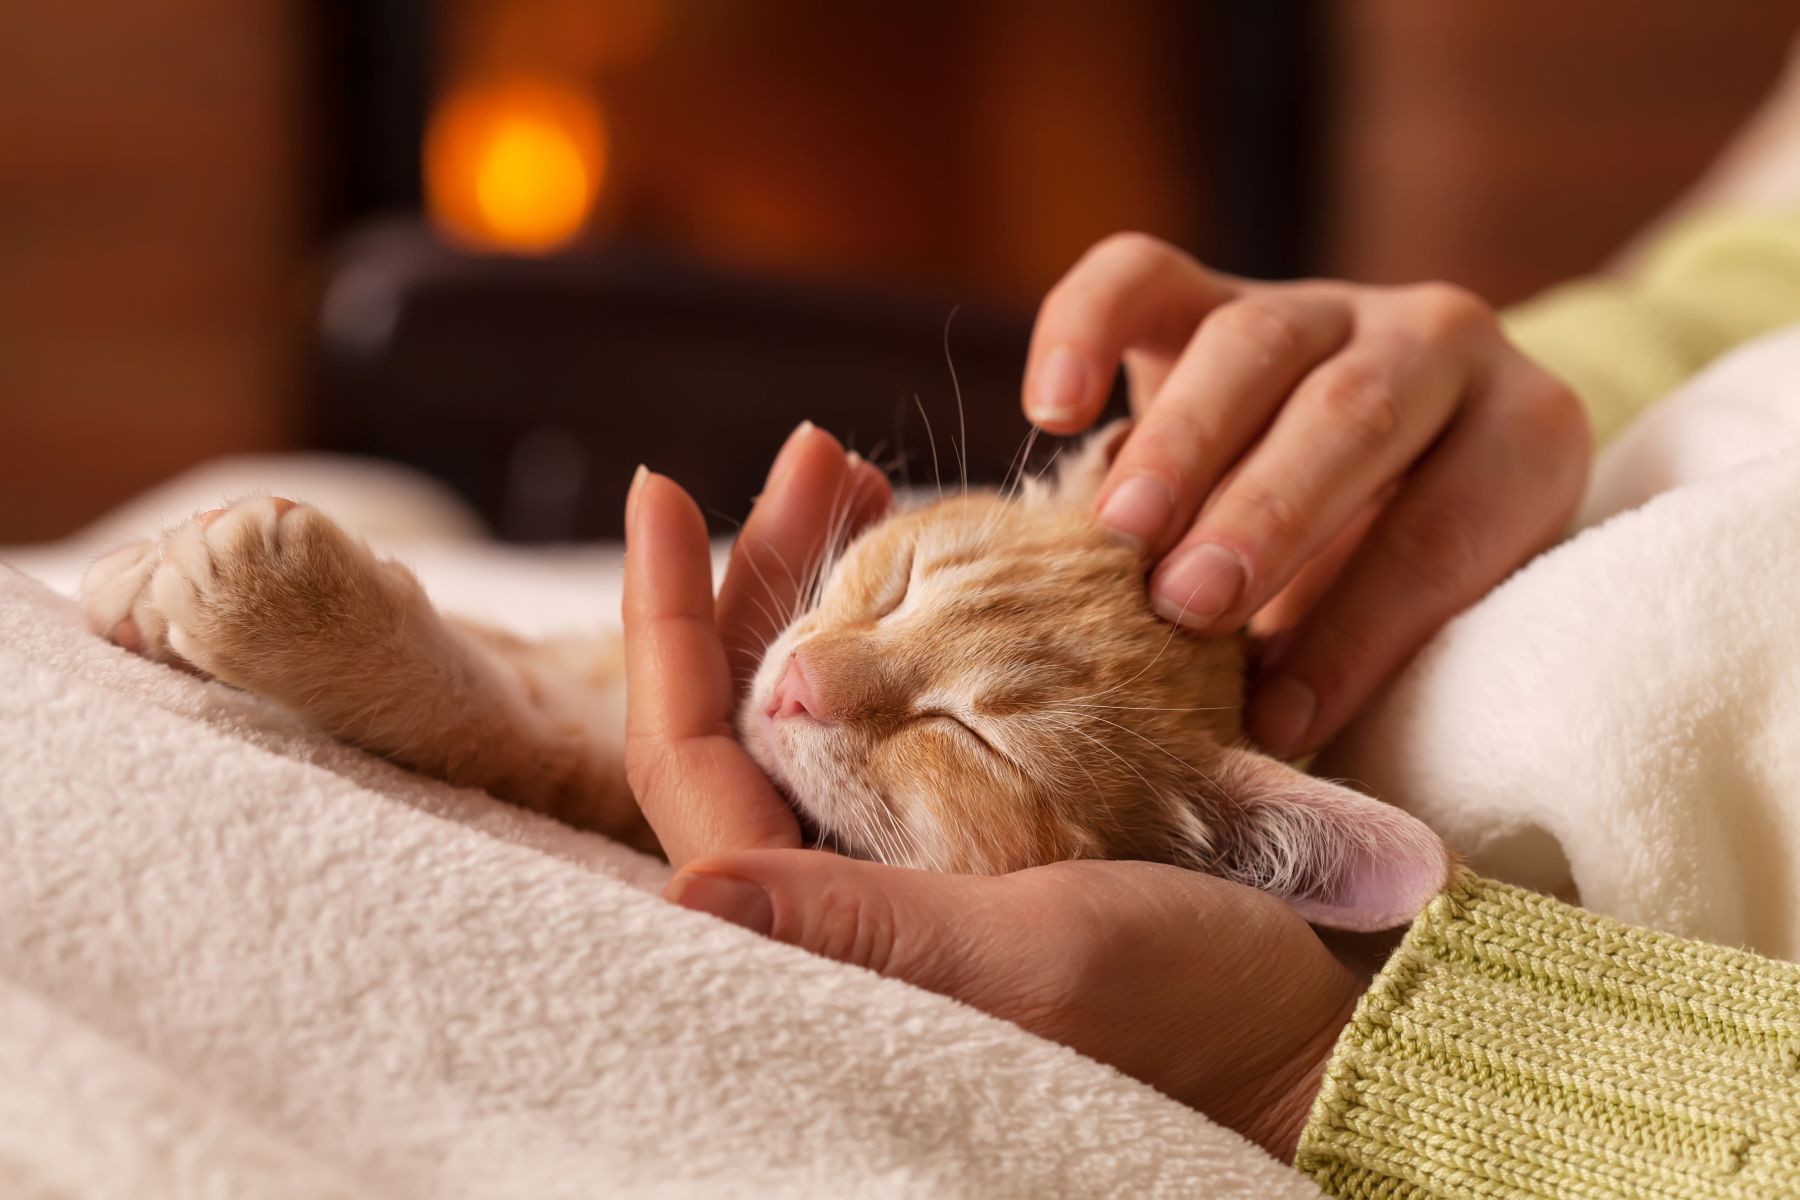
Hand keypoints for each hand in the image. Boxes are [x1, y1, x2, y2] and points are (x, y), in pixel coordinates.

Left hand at [622, 446, 1361, 1160]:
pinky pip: (890, 706)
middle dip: (761, 569)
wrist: (1296, 1036)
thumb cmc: (1176, 1011)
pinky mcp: (956, 830)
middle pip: (742, 705)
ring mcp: (891, 852)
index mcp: (811, 928)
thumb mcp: (1020, 956)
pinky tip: (924, 551)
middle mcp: (830, 884)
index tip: (664, 487)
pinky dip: (898, 620)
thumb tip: (689, 894)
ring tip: (866, 475)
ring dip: (829, 580)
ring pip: (816, 696)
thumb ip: (859, 923)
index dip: (662, 618)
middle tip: (816, 455)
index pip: (685, 755)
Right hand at [1022, 233, 1590, 757]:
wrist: (1360, 473)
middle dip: (1268, 515)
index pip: (1444, 533)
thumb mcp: (1406, 622)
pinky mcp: (1208, 285)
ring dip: (1181, 446)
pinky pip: (1138, 275)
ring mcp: (1320, 301)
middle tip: (1189, 604)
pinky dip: (1084, 332)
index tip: (1281, 723)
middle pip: (1354, 415)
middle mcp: (1436, 343)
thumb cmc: (1384, 581)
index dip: (1362, 631)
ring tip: (1118, 537)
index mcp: (1520, 437)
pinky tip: (1051, 409)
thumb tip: (1266, 745)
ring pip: (1252, 342)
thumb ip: (1355, 660)